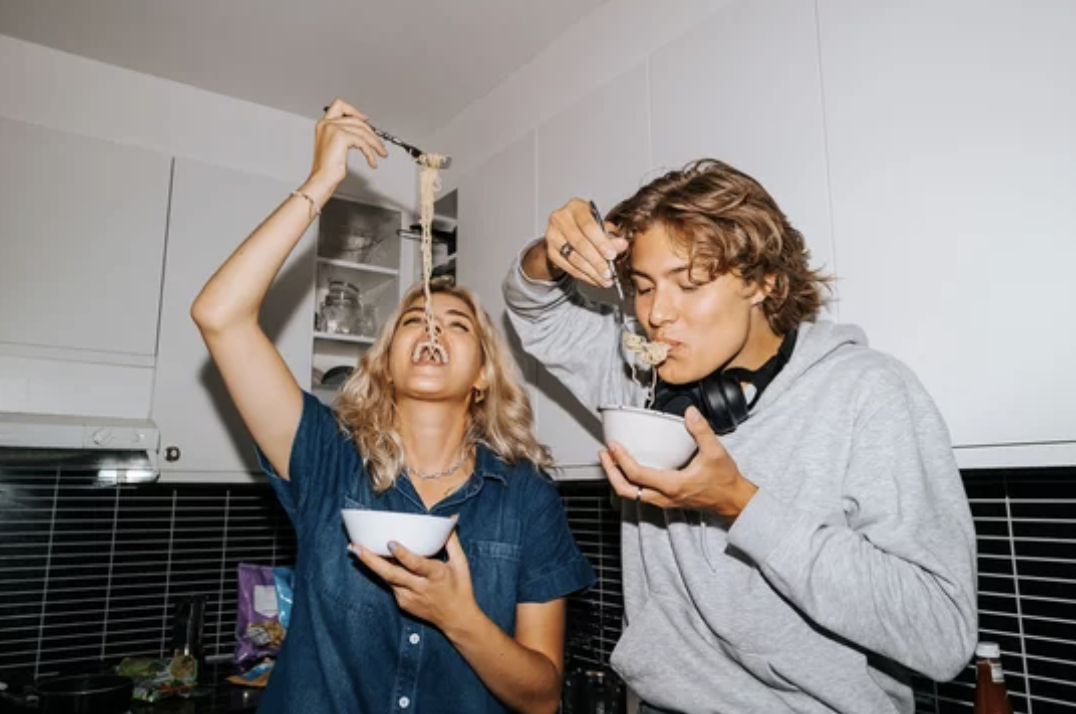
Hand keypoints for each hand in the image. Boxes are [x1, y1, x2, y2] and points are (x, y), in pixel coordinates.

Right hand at [305, 98, 388, 192]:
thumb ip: (345, 135)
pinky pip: (363, 142)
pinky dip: (370, 153)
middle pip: (356, 120)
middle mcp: (327, 124)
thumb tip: (362, 133)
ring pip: (362, 131)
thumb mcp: (335, 146)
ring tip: (380, 153)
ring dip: (375, 143)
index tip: (366, 119)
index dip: (355, 110)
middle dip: (371, 133)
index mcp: (323, 124)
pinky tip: (372, 162)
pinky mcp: (341, 136)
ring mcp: (333, 128)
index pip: (340, 105)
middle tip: (379, 144)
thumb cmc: (327, 168)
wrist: (322, 179)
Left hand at [351, 531, 478, 630]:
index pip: (416, 565)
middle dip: (371, 560)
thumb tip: (450, 519)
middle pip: (392, 574)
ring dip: (370, 565)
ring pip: (387, 579)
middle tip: (355, 547)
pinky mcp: (403, 603)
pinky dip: (383, 572)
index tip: (390, 543)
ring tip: (355, 549)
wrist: (456, 619)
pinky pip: (391, 584)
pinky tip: (372, 560)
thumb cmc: (460, 588)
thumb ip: (452, 541)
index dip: (403, 555)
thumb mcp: (460, 564)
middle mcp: (420, 588)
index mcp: (436, 576)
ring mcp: (409, 598)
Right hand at [530, 198, 628, 285]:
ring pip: (573, 257)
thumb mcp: (600, 225)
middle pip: (580, 243)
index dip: (601, 242)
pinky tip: (595, 279)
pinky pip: (568, 267)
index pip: (588, 226)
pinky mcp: (551, 251)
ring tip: (604, 279)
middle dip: (597, 260)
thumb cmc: (585, 224)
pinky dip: (584, 276)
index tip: (612, 255)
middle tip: (609, 272)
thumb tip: (621, 245)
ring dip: (591, 271)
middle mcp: (560, 219)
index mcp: (576, 207)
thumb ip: (611, 235)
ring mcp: (552, 235)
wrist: (565, 230)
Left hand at [600, 406, 758, 518]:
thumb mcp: (716, 452)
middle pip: (626, 490)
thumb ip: (702, 431)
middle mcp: (664, 497)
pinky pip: (640, 495)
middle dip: (611, 472)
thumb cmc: (724, 480)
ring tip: (611, 461)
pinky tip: (628, 469)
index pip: (637, 475)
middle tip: (604, 455)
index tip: (613, 445)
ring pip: (632, 494)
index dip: (621, 460)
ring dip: (618, 478)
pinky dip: (629, 482)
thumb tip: (690, 413)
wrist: (733, 500)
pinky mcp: (666, 500)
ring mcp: (664, 501)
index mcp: (672, 485)